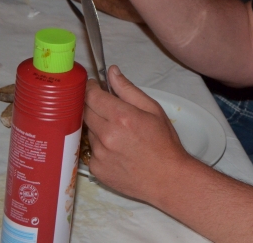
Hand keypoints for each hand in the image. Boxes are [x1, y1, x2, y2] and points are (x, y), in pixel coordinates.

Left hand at [83, 66, 192, 202]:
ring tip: (117, 133)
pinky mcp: (96, 169)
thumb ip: (128, 89)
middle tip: (107, 108)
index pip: (91, 95)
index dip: (91, 88)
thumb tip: (111, 72)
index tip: (95, 86)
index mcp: (121, 117)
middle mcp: (106, 135)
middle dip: (93, 105)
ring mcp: (99, 154)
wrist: (167, 179)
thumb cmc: (164, 143)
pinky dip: (99, 146)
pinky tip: (116, 150)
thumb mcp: (153, 109)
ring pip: (88, 131)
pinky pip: (91, 150)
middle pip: (85, 111)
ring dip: (97, 127)